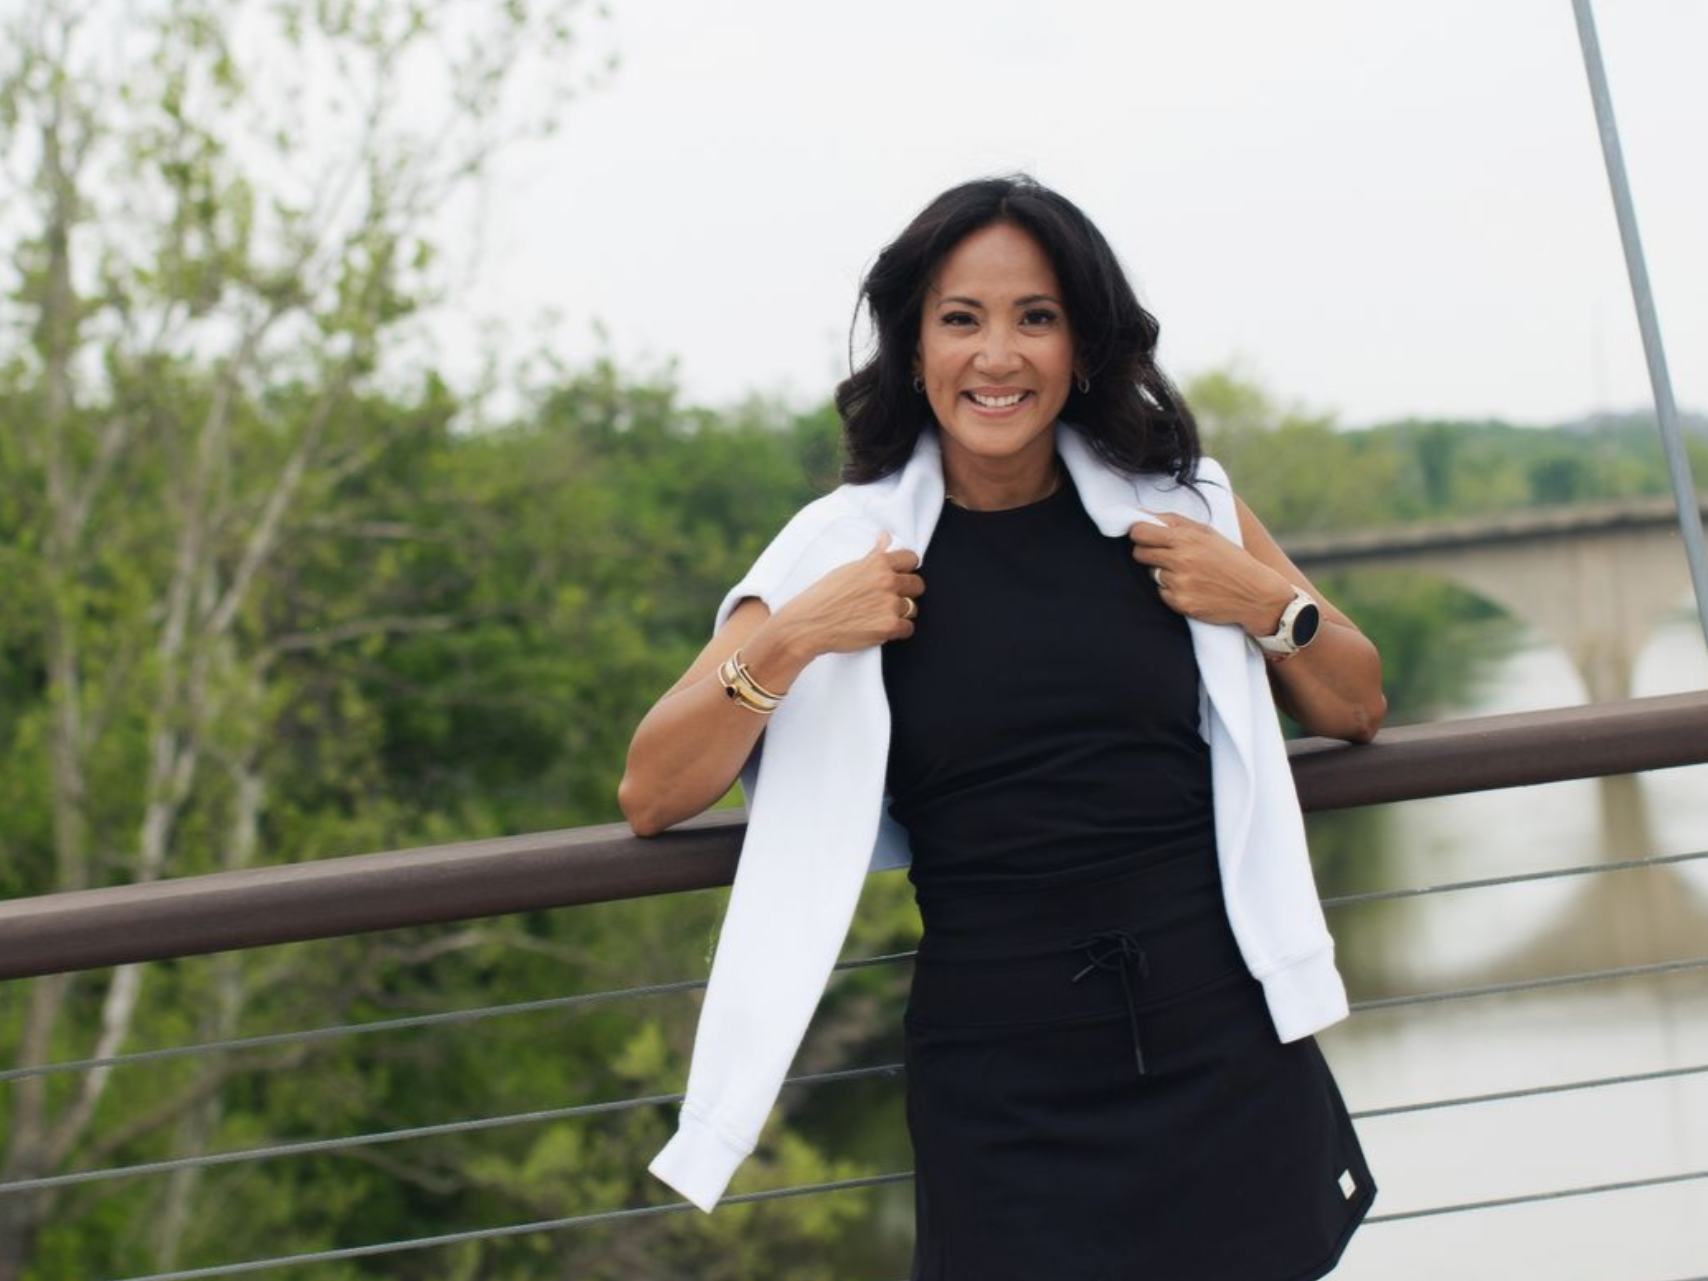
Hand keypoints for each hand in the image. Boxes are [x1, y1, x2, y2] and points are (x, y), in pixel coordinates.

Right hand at [774, 530, 924, 654]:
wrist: (808, 623)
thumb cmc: (824, 595)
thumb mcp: (849, 568)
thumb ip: (874, 555)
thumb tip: (886, 536)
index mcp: (878, 563)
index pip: (912, 559)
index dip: (906, 569)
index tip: (900, 575)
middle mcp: (887, 581)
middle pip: (917, 584)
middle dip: (907, 592)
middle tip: (888, 599)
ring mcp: (890, 604)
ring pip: (912, 608)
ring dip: (900, 613)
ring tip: (879, 615)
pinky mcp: (889, 626)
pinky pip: (908, 628)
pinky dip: (897, 631)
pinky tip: (879, 627)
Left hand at [1128, 512, 1291, 635]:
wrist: (1255, 594)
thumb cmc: (1230, 559)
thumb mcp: (1207, 533)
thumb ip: (1173, 522)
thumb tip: (1140, 514)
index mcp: (1186, 539)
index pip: (1140, 532)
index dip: (1139, 533)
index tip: (1144, 536)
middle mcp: (1180, 561)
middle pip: (1139, 553)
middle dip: (1147, 552)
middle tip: (1165, 555)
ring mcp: (1180, 584)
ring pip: (1151, 574)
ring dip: (1162, 573)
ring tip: (1187, 573)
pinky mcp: (1181, 603)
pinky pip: (1161, 593)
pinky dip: (1171, 591)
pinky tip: (1192, 588)